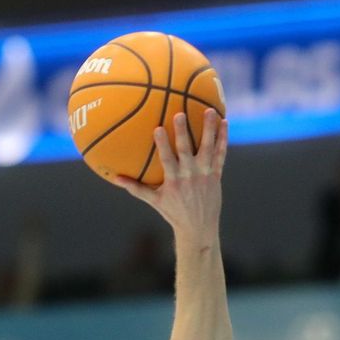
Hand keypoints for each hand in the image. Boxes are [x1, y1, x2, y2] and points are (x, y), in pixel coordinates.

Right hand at [111, 109, 227, 244]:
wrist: (199, 228)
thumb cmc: (173, 213)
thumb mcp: (154, 201)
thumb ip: (136, 188)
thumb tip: (115, 178)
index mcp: (174, 181)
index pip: (167, 160)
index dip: (163, 144)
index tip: (157, 128)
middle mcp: (190, 176)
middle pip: (187, 151)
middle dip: (183, 132)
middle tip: (180, 114)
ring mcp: (205, 174)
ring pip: (208, 149)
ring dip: (209, 130)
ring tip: (209, 111)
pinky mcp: (216, 175)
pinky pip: (221, 154)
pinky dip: (223, 139)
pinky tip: (224, 122)